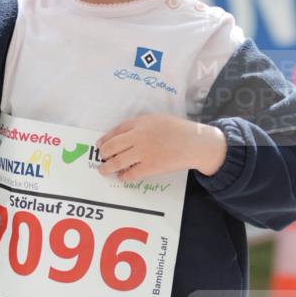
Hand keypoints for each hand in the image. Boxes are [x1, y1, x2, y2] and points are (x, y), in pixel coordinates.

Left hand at [96, 113, 226, 180]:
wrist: (195, 143)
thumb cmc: (178, 130)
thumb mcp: (157, 120)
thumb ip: (140, 126)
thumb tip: (123, 137)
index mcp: (141, 123)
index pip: (116, 130)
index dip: (105, 139)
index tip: (100, 145)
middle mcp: (139, 136)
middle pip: (112, 146)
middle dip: (104, 153)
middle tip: (101, 158)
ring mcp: (144, 152)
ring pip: (118, 161)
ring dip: (107, 167)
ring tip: (104, 170)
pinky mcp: (151, 167)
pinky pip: (131, 173)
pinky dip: (124, 176)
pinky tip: (122, 176)